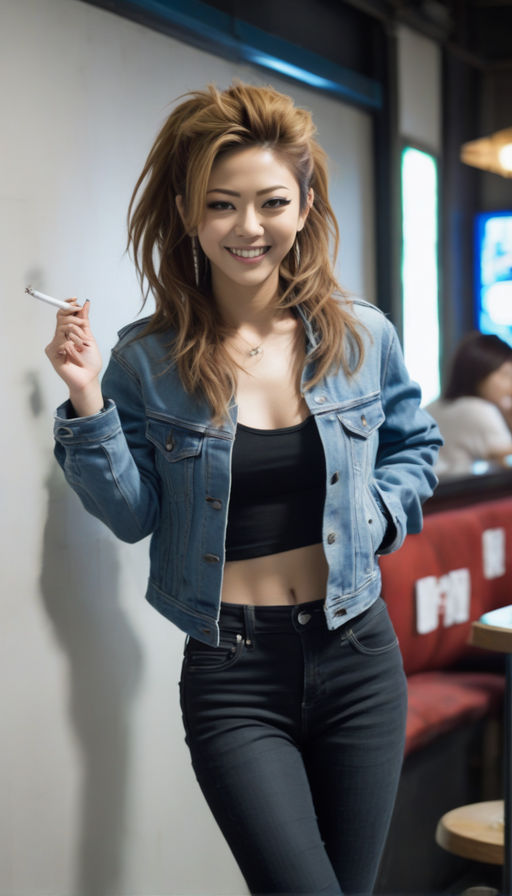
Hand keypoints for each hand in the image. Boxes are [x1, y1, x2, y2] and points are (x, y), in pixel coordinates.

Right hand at [45, 299, 103, 414]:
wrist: (88, 379)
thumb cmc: (90, 363)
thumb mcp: (89, 338)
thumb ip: (85, 321)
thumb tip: (85, 303)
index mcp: (68, 333)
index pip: (63, 314)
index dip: (67, 305)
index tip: (76, 300)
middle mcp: (60, 337)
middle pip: (61, 317)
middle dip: (74, 319)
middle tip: (82, 325)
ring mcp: (55, 344)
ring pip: (62, 328)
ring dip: (76, 334)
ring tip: (82, 345)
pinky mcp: (51, 352)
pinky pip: (60, 341)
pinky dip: (70, 345)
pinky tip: (73, 354)